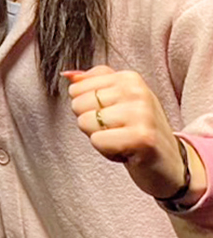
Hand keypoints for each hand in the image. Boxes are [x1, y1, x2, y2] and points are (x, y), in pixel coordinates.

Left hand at [65, 65, 205, 201]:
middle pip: (78, 105)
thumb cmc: (138, 130)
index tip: (112, 116)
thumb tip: (68, 75)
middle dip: (92, 124)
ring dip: (100, 138)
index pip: (76, 88)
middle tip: (118, 130)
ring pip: (85, 122)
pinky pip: (97, 141)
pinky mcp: (142, 136)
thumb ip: (94, 83)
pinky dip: (107, 152)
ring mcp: (142, 112)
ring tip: (123, 140)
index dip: (87, 108)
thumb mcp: (120, 100)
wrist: (170, 162)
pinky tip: (128, 151)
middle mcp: (137, 90)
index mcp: (129, 78)